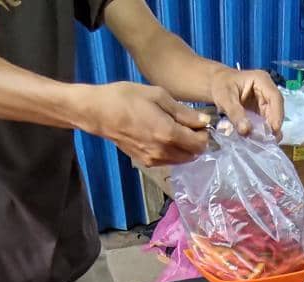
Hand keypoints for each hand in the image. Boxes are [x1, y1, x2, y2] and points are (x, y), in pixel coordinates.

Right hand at [76, 81, 209, 166]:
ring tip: (174, 129)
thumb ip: (184, 112)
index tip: (199, 122)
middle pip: (193, 154)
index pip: (200, 144)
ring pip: (182, 160)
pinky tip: (162, 136)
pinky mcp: (145, 162)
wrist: (99, 112)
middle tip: (188, 125)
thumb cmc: (127, 98)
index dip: (204, 133)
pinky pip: (168, 160)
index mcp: (168, 134)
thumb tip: (204, 122)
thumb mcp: (158, 96)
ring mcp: (153, 160)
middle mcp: (163, 152)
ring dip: (185, 148)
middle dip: (196, 141)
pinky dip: (172, 151)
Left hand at [209, 68, 283, 136]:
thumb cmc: (220, 86)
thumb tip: (246, 131)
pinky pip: (266, 121)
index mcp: (261, 80)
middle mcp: (267, 89)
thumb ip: (235, 113)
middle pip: (276, 108)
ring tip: (265, 142)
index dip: (277, 114)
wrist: (215, 84)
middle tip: (270, 141)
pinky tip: (259, 139)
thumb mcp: (224, 98)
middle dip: (274, 125)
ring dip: (269, 130)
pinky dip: (263, 130)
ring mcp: (266, 100)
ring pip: (273, 116)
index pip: (275, 97)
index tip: (274, 130)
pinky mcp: (262, 110)